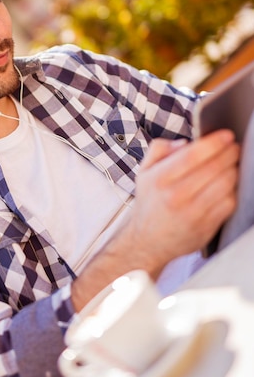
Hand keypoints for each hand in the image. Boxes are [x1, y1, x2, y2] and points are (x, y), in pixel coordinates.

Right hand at [71, 129, 238, 311]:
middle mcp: (176, 196)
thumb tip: (184, 143)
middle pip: (213, 167)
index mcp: (160, 179)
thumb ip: (159, 150)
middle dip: (229, 153)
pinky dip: (232, 190)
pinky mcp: (206, 227)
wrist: (147, 241)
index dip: (214, 143)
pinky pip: (228, 203)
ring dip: (233, 170)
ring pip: (225, 184)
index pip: (193, 155)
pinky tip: (228, 185)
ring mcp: (192, 213)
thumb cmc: (149, 203)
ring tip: (232, 164)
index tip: (226, 135)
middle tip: (233, 147)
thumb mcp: (143, 173)